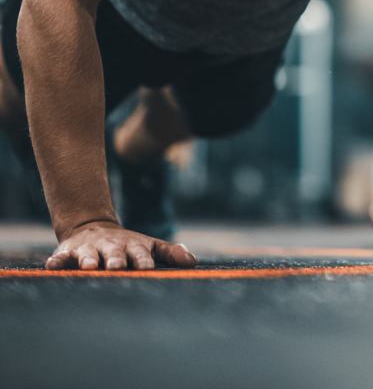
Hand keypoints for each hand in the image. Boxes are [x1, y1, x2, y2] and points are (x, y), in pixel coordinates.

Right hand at [46, 220, 197, 270]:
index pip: (140, 254)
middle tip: (116, 268)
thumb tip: (194, 262)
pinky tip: (53, 266)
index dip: (143, 261)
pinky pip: (62, 257)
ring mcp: (90, 249)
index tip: (147, 269)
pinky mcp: (68, 253)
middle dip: (115, 260)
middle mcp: (111, 247)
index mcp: (133, 247)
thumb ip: (171, 253)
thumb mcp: (150, 246)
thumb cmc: (128, 245)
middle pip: (114, 254)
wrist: (94, 228)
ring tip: (89, 267)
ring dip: (89, 261)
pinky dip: (58, 261)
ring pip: (89, 255)